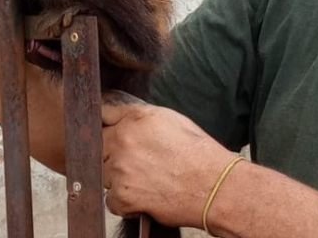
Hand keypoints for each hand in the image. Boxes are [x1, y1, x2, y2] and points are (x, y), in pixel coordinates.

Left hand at [100, 101, 238, 228]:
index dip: (108, 126)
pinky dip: (124, 203)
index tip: (111, 133)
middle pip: (101, 146)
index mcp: (136, 118)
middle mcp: (123, 139)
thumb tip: (126, 119)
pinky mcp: (123, 195)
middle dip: (114, 154)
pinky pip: (111, 200)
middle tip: (137, 165)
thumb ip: (142, 117)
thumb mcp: (173, 120)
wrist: (216, 187)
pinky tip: (142, 198)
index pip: (105, 114)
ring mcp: (121, 168)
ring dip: (118, 179)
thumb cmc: (200, 155)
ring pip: (104, 174)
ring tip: (145, 182)